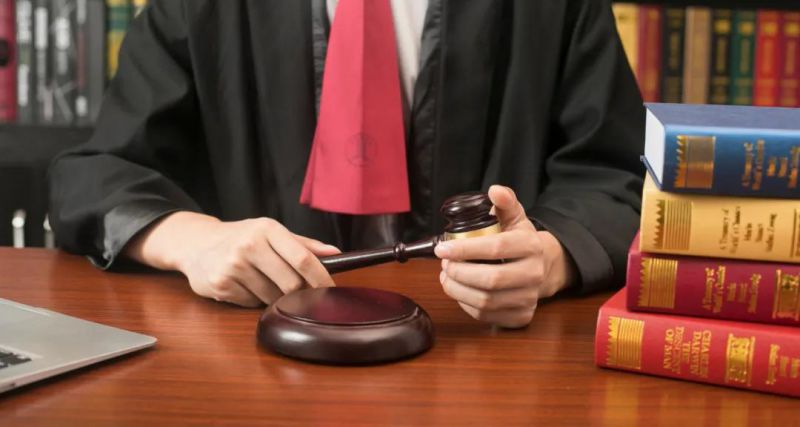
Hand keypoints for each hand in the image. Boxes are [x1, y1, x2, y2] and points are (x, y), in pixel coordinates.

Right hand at [125, 212, 340, 306]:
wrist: (196, 243)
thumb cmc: (241, 237)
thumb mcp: (270, 232)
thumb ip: (303, 244)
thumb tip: (336, 254)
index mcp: (266, 229)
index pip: (303, 258)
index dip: (321, 278)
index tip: (331, 289)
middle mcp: (249, 245)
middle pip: (291, 283)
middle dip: (300, 293)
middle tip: (301, 293)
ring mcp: (233, 266)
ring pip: (272, 297)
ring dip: (276, 297)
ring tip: (265, 283)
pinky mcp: (221, 284)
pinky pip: (252, 303)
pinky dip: (255, 300)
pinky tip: (246, 286)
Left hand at [434, 185, 575, 327]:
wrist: (542, 268)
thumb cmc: (520, 241)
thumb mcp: (515, 217)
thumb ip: (505, 202)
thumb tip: (494, 190)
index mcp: (531, 247)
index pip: (496, 248)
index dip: (465, 249)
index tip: (442, 249)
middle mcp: (534, 274)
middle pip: (491, 279)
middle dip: (459, 272)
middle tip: (445, 265)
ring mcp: (529, 298)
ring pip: (485, 301)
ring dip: (458, 290)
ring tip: (447, 277)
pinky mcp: (520, 316)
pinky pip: (485, 316)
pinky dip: (465, 304)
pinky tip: (458, 290)